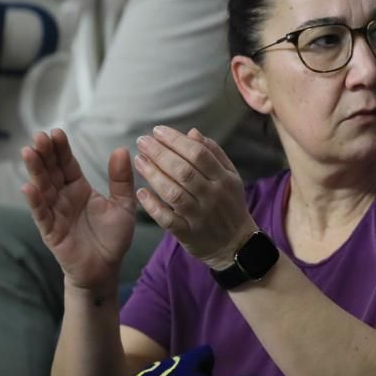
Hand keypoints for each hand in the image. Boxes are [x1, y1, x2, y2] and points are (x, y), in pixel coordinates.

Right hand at [21, 129, 135, 292]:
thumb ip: (121, 179)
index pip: (67, 164)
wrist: (106, 268)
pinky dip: (35, 201)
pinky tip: (28, 187)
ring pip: (42, 189)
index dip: (61, 149)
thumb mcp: (123, 205)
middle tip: (39, 136)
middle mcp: (63, 198)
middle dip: (45, 154)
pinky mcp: (51, 232)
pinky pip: (41, 215)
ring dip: (35, 171)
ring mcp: (55, 213)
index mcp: (79, 188)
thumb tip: (121, 149)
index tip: (56, 132)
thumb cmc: (113, 236)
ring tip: (28, 152)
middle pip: (51, 172)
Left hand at [132, 125, 254, 268]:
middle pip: (184, 171)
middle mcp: (213, 196)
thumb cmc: (229, 204)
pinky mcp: (188, 233)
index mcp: (224, 179)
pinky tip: (140, 192)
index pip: (198, 154)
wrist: (235, 244)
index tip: (158, 131)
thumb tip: (192, 132)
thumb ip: (213, 153)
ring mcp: (200, 216)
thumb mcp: (230, 176)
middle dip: (160, 153)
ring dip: (154, 175)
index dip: (176, 140)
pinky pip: (167, 219)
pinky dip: (153, 206)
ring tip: (139, 160)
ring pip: (174, 193)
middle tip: (142, 141)